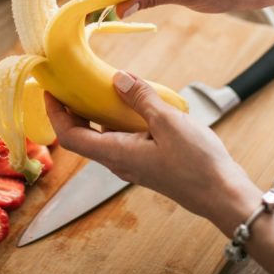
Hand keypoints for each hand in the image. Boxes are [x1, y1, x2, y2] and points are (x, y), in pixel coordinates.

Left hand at [45, 71, 260, 235]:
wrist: (224, 195)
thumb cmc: (197, 164)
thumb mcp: (168, 123)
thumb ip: (141, 99)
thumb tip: (117, 78)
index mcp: (117, 154)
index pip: (71, 137)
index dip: (56, 114)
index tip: (50, 90)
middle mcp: (119, 162)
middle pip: (84, 136)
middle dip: (73, 109)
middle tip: (72, 81)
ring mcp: (134, 164)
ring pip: (104, 137)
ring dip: (96, 113)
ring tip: (100, 85)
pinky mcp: (148, 163)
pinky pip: (122, 139)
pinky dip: (117, 120)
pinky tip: (133, 103)